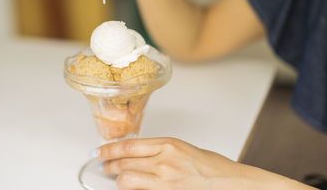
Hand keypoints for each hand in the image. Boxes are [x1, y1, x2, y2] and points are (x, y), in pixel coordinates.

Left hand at [94, 137, 242, 189]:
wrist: (230, 183)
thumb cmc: (213, 166)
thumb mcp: (183, 149)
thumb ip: (160, 151)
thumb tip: (139, 155)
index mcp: (168, 145)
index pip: (128, 146)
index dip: (109, 149)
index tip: (99, 151)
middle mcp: (163, 162)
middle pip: (123, 162)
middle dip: (108, 164)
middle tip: (102, 164)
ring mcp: (164, 181)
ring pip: (126, 179)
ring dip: (117, 179)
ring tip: (113, 177)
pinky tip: (129, 187)